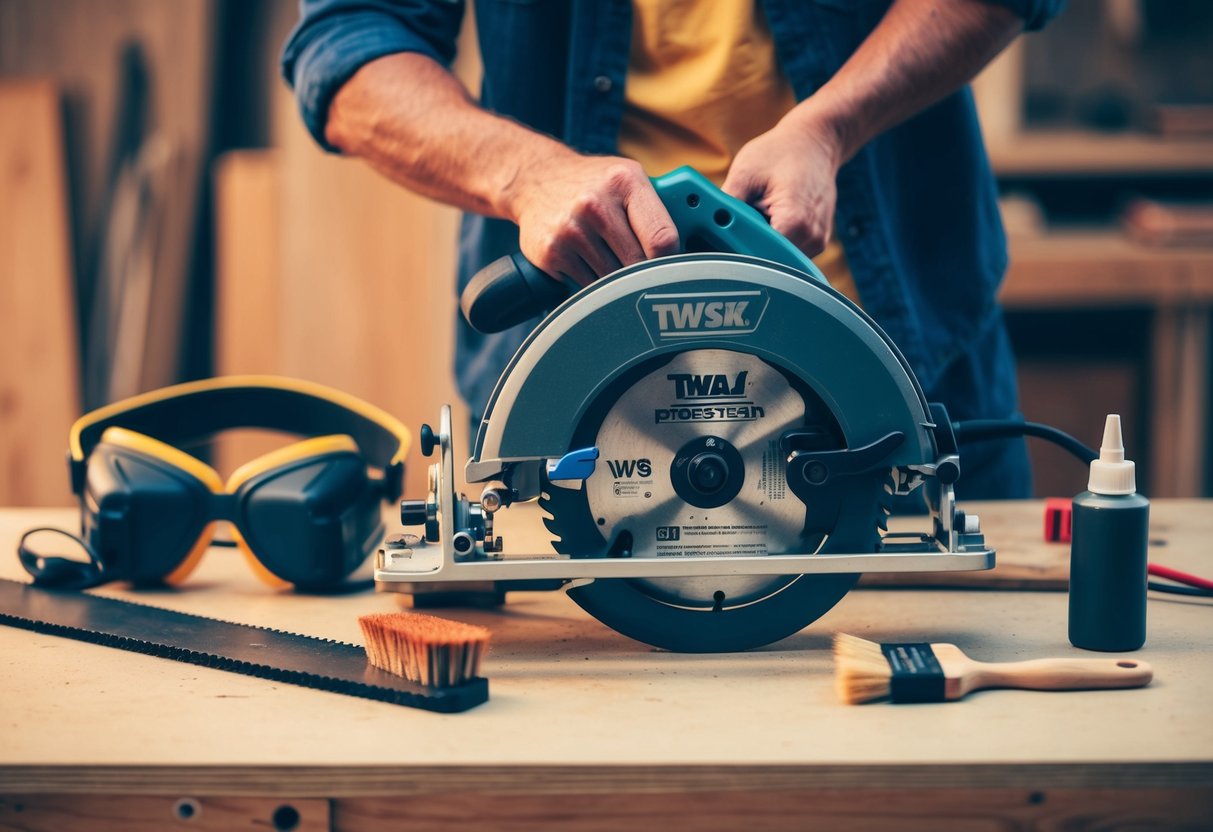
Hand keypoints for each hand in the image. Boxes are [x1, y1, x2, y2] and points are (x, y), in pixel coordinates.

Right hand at [504, 155, 679, 286]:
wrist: (535, 180)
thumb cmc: (594, 184)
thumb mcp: (628, 180)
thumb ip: (656, 211)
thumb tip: (689, 259)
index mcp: (624, 182)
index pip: (662, 238)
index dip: (672, 262)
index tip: (672, 269)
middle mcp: (595, 204)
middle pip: (638, 265)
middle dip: (643, 274)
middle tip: (644, 275)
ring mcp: (570, 230)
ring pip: (612, 280)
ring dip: (617, 283)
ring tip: (610, 262)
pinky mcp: (551, 252)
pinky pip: (586, 286)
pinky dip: (592, 285)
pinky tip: (588, 264)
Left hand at [722, 112, 845, 257]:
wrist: (815, 142)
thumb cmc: (782, 152)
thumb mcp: (746, 171)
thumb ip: (728, 203)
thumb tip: (705, 227)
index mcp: (794, 222)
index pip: (760, 259)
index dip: (736, 255)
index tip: (719, 246)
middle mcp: (810, 238)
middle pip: (770, 262)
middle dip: (747, 250)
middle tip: (733, 230)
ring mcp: (816, 242)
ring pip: (780, 260)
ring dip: (762, 247)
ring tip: (754, 221)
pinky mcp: (816, 240)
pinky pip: (789, 252)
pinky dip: (775, 241)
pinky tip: (767, 222)